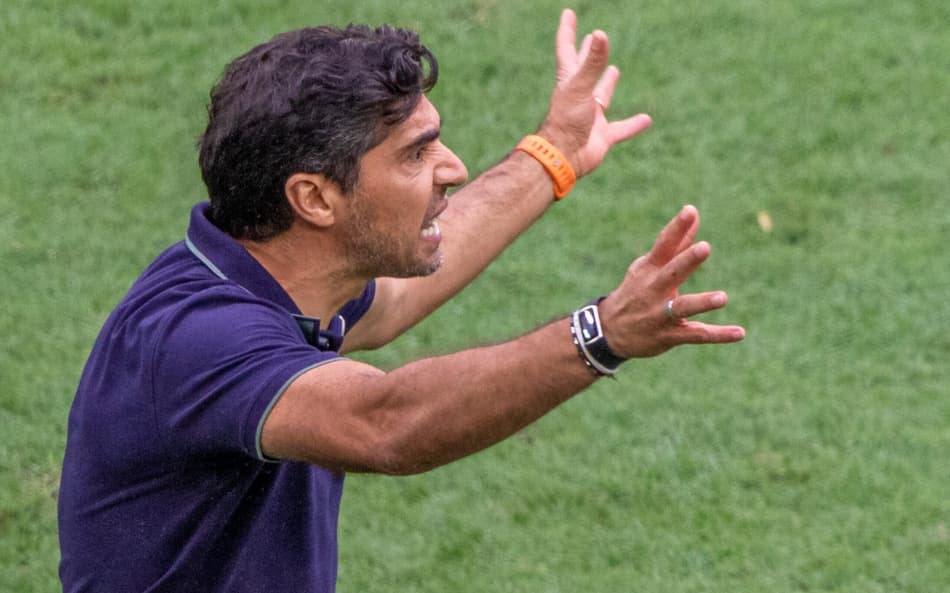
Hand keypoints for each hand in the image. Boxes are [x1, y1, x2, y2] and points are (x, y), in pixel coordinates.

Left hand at [537, 9, 652, 176]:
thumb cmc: (566, 122)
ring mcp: (590, 117)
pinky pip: (621, 128)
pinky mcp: (602, 136)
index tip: (568, 13)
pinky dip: (633, 124)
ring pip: (601, 96)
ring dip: (607, 84)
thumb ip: (592, 63)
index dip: (567, 31)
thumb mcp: (580, 88)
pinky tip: (646, 119)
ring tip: (614, 70)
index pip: (567, 50)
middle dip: (587, 54)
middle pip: (584, 70)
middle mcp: (579, 97)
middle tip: (593, 37)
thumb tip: (600, 34)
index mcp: (569, 82)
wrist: (563, 158)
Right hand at [597, 206, 745, 357]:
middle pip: (672, 273)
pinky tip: (740, 332)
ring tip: (723, 297)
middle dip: (687, 261)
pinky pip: (696, 335)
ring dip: (702, 302)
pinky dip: (719, 335)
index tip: (690, 211)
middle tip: (705, 247)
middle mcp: (654, 290)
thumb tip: (693, 212)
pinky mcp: (669, 335)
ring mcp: (661, 314)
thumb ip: (676, 243)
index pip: (663, 246)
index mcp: (649, 269)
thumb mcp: (650, 266)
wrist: (610, 331)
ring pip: (683, 307)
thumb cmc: (636, 291)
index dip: (676, 228)